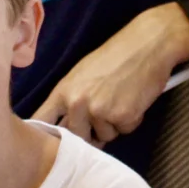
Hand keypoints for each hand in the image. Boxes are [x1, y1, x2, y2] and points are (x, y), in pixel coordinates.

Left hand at [33, 2, 188, 145]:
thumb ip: (71, 100)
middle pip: (77, 137)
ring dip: (113, 124)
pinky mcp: (123, 117)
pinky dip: (131, 120)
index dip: (45, 136)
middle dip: (90, 131)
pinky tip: (134, 99)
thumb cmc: (115, 56)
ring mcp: (100, 111)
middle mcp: (78, 103)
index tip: (49, 143)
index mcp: (63, 91)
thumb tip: (67, 127)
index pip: (42, 121)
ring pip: (104, 136)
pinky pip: (124, 130)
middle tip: (105, 110)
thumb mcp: (82, 73)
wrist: (146, 44)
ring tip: (122, 98)